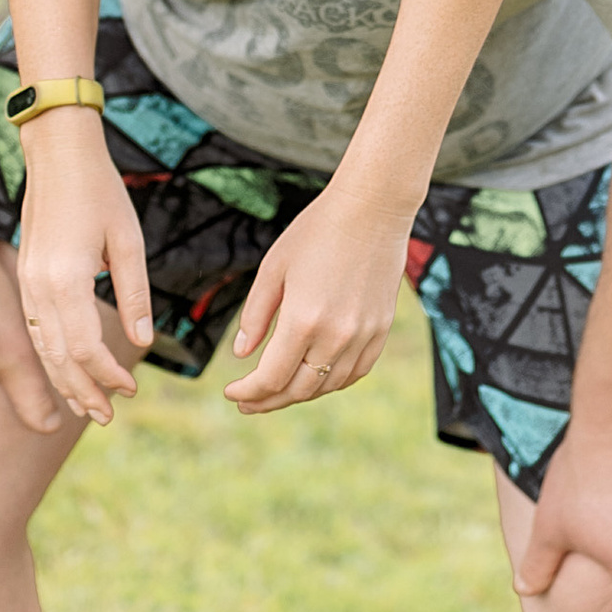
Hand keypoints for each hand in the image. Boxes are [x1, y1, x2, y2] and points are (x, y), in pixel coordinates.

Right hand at [13, 118, 152, 427]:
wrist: (57, 154)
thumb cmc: (100, 191)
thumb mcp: (128, 241)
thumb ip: (135, 294)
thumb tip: (144, 341)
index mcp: (66, 280)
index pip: (85, 347)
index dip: (107, 375)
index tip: (131, 390)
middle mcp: (39, 288)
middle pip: (59, 357)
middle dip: (84, 391)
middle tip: (108, 417)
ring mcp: (26, 284)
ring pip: (42, 349)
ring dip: (64, 381)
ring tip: (86, 408)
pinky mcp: (25, 278)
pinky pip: (34, 331)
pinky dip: (51, 358)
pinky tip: (66, 371)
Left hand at [224, 171, 409, 411]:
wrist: (372, 210)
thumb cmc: (317, 232)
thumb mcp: (274, 268)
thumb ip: (256, 314)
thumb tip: (242, 354)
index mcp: (303, 320)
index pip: (271, 378)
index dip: (247, 392)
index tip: (230, 392)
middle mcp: (336, 336)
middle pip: (298, 390)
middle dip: (268, 401)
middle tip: (247, 401)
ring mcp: (363, 336)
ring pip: (328, 386)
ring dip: (299, 394)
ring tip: (277, 391)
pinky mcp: (381, 330)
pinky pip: (355, 372)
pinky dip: (332, 382)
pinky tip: (315, 378)